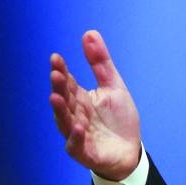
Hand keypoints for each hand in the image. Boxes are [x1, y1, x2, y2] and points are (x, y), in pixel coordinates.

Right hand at [49, 29, 142, 180]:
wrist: (130, 150)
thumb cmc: (118, 119)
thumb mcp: (113, 86)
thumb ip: (100, 62)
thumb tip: (88, 33)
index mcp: (80, 99)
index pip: (67, 82)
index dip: (61, 71)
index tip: (56, 58)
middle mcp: (75, 115)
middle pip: (64, 100)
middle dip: (59, 87)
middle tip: (55, 74)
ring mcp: (77, 134)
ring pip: (65, 121)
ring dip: (60, 110)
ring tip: (56, 98)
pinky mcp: (84, 152)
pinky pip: (76, 145)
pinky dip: (76, 137)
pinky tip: (79, 127)